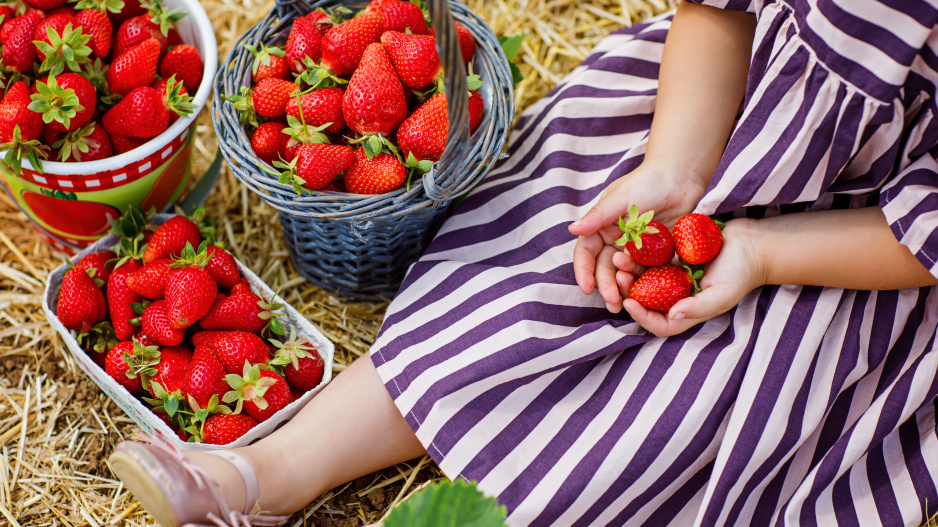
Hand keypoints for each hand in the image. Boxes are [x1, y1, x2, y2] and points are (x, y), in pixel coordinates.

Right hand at [568, 161, 706, 312]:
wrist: (681, 176)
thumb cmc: (647, 182)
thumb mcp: (620, 199)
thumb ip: (597, 216)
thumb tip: (572, 229)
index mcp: (601, 228)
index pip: (586, 253)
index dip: (584, 271)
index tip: (587, 288)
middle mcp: (615, 241)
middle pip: (605, 269)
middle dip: (606, 286)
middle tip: (613, 302)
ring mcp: (636, 249)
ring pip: (625, 275)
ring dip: (624, 289)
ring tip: (626, 303)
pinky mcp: (656, 254)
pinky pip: (648, 273)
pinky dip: (645, 284)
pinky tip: (647, 297)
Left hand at [620, 218, 766, 336]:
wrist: (752, 243)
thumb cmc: (742, 272)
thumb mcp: (724, 294)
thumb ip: (699, 307)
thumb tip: (673, 314)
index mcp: (687, 311)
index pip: (660, 323)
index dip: (642, 317)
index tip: (629, 302)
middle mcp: (677, 296)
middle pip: (646, 300)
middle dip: (630, 290)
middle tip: (619, 275)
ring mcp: (673, 276)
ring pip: (644, 277)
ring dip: (631, 269)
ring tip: (620, 257)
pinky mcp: (673, 256)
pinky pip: (651, 257)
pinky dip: (641, 253)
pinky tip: (631, 244)